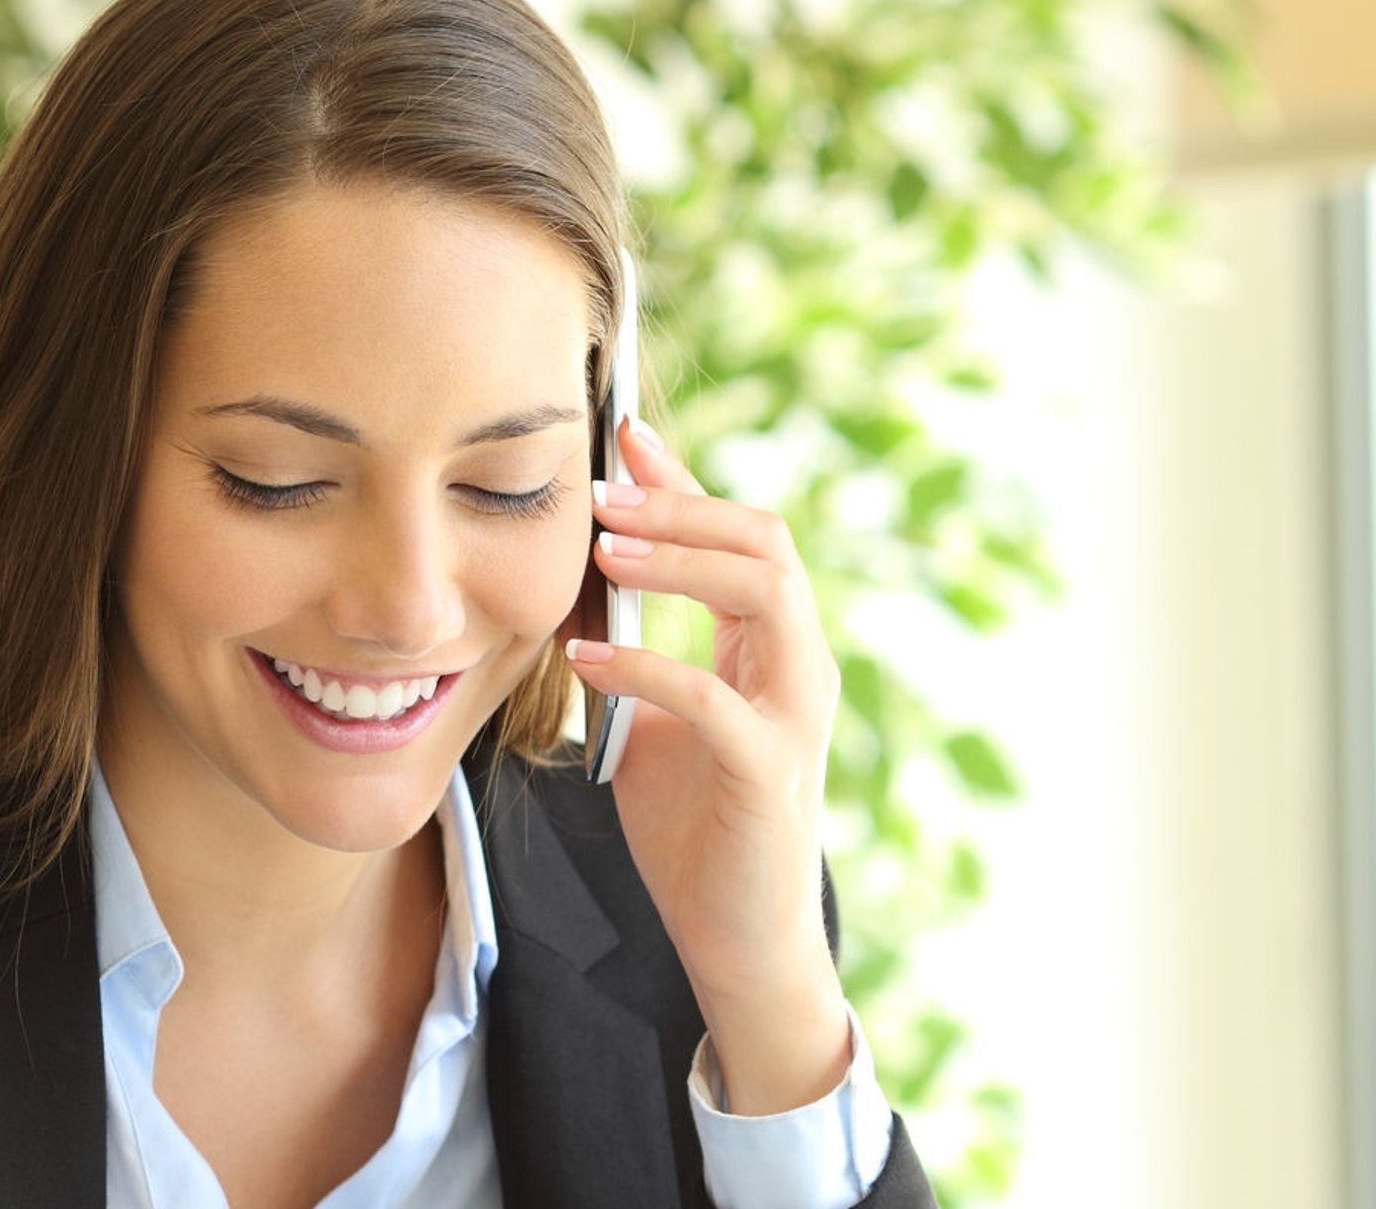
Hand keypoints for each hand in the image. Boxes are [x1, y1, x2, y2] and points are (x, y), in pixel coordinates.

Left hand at [565, 415, 852, 1114]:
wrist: (735, 939)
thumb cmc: (695, 831)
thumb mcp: (652, 721)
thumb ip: (633, 652)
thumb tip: (575, 583)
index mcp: (774, 648)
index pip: (741, 536)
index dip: (684, 482)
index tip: (622, 436)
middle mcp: (800, 667)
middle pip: (764, 543)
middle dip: (681, 507)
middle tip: (599, 495)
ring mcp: (795, 716)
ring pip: (765, 594)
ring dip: (680, 562)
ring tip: (605, 552)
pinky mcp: (770, 772)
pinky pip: (711, 697)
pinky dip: (647, 666)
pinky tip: (585, 660)